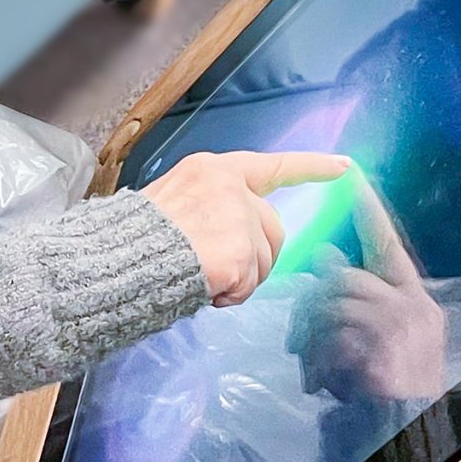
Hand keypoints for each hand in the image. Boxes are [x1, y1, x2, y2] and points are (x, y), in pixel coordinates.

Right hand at [143, 150, 350, 306]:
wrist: (115, 259)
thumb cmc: (134, 237)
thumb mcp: (174, 201)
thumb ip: (212, 207)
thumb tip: (242, 236)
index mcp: (211, 169)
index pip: (272, 166)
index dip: (312, 167)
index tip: (345, 166)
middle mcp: (228, 186)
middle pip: (273, 228)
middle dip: (256, 255)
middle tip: (218, 270)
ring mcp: (235, 217)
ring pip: (264, 261)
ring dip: (240, 279)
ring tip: (201, 276)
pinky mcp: (238, 251)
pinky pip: (249, 284)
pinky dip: (229, 295)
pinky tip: (203, 288)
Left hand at [291, 185, 446, 401]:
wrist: (408, 439)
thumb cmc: (386, 390)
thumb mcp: (373, 341)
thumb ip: (352, 300)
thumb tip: (321, 257)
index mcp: (417, 302)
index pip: (388, 245)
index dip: (369, 211)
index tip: (353, 174)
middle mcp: (417, 310)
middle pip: (344, 279)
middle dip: (313, 305)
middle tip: (302, 335)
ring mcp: (403, 334)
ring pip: (333, 307)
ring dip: (312, 337)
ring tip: (313, 365)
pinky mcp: (385, 358)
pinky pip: (332, 341)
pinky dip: (319, 361)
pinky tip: (324, 382)